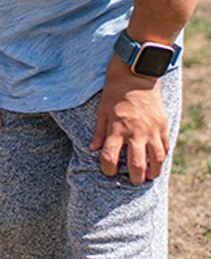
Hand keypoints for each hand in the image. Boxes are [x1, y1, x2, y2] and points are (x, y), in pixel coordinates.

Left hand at [90, 58, 168, 184]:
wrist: (136, 77)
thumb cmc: (115, 93)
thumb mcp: (102, 111)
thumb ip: (99, 132)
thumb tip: (92, 149)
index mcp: (117, 129)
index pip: (110, 157)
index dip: (108, 169)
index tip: (107, 172)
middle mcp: (135, 132)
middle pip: (136, 164)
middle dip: (134, 177)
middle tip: (133, 181)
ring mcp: (151, 130)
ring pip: (156, 159)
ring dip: (153, 171)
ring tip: (148, 176)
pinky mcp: (162, 126)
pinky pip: (165, 146)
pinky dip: (163, 157)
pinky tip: (158, 161)